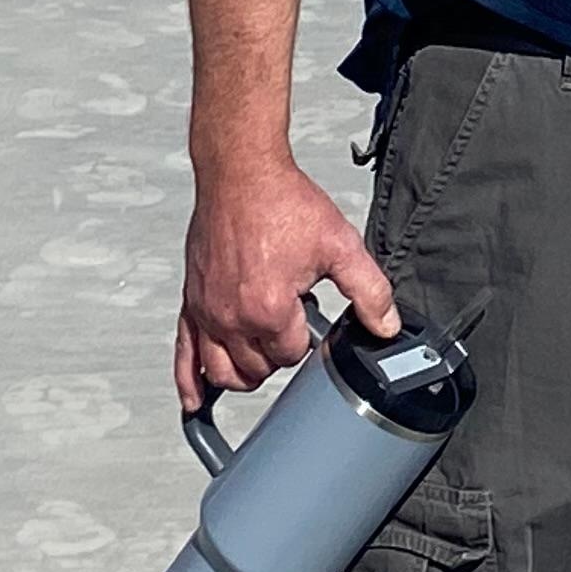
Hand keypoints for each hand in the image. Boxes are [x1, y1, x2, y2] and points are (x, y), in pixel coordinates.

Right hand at [174, 153, 398, 410]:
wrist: (241, 172)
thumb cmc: (282, 202)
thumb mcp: (340, 244)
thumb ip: (369, 290)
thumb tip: (386, 325)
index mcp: (268, 307)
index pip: (291, 355)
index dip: (306, 338)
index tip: (310, 313)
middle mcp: (231, 316)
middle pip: (256, 368)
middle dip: (277, 353)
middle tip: (290, 323)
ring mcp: (206, 311)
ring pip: (222, 371)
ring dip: (243, 373)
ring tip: (261, 356)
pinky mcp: (191, 301)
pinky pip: (184, 352)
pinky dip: (190, 380)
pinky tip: (196, 399)